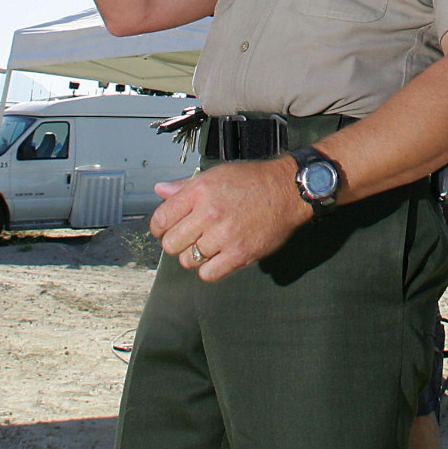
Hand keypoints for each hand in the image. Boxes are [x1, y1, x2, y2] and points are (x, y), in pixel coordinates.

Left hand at [150, 158, 313, 282]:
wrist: (288, 191)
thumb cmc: (253, 181)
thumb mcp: (216, 175)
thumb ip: (185, 186)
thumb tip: (160, 191)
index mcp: (200, 192)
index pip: (161, 219)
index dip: (159, 228)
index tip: (165, 230)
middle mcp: (209, 214)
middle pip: (171, 243)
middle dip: (176, 242)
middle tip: (189, 237)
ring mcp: (224, 236)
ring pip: (188, 260)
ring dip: (194, 255)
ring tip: (207, 245)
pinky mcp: (239, 254)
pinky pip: (208, 273)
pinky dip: (209, 269)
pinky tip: (217, 257)